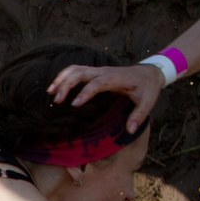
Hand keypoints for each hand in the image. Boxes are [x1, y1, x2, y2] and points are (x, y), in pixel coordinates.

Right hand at [47, 61, 168, 128]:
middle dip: (66, 84)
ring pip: (75, 69)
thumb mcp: (148, 102)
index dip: (85, 92)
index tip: (74, 104)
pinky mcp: (95, 72)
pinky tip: (56, 87)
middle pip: (80, 72)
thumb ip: (138, 116)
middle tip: (56, 100)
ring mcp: (98, 70)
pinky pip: (76, 70)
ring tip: (50, 92)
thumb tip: (129, 130)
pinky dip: (65, 76)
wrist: (149, 72)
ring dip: (62, 78)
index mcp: (116, 78)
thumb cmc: (147, 87)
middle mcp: (104, 72)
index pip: (97, 83)